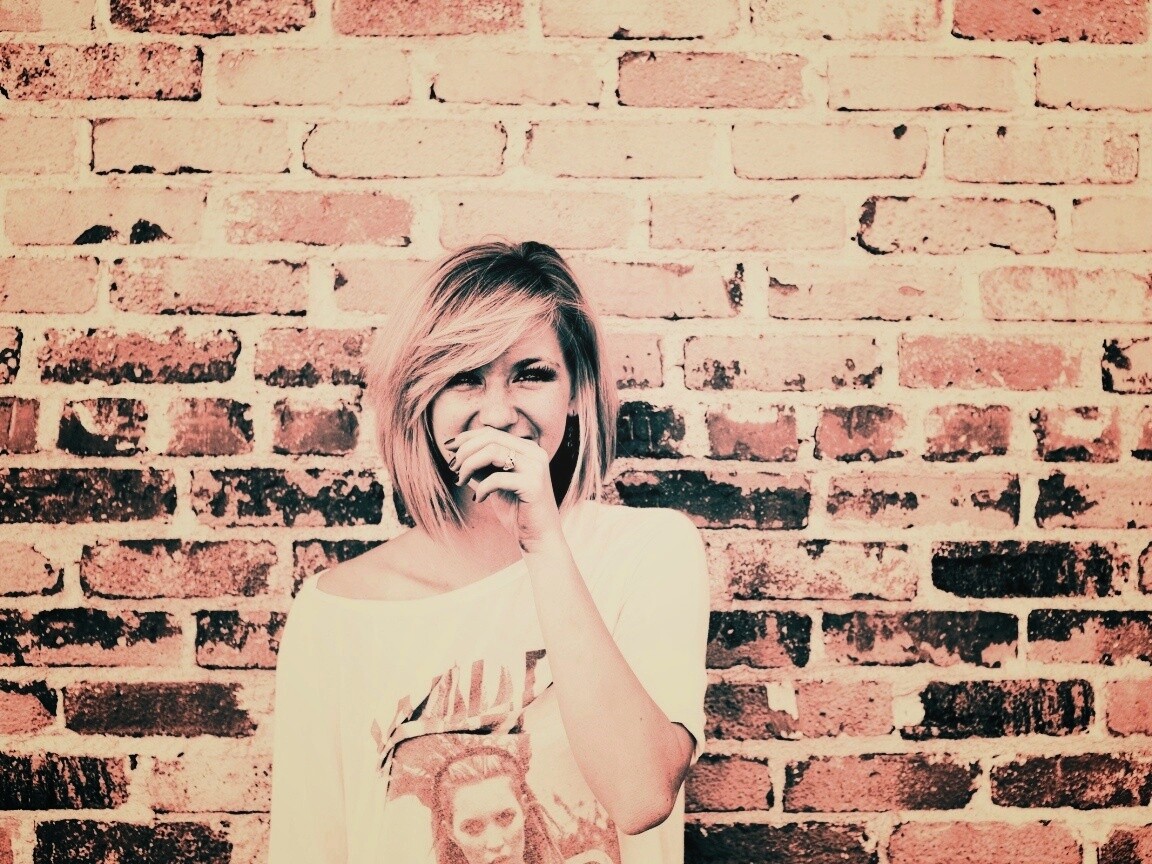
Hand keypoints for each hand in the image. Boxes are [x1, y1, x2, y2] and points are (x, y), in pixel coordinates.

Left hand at [444, 427, 562, 552]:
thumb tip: (456, 451)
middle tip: (452, 468)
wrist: (539, 538)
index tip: (449, 449)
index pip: (492, 433)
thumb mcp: (494, 483)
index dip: (467, 438)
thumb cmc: (516, 511)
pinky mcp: (533, 484)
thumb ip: (482, 466)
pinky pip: (497, 478)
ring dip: (469, 465)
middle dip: (465, 451)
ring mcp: (536, 467)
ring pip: (492, 452)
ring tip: (460, 481)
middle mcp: (535, 453)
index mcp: (528, 449)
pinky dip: (482, 488)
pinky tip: (479, 499)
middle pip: (491, 438)